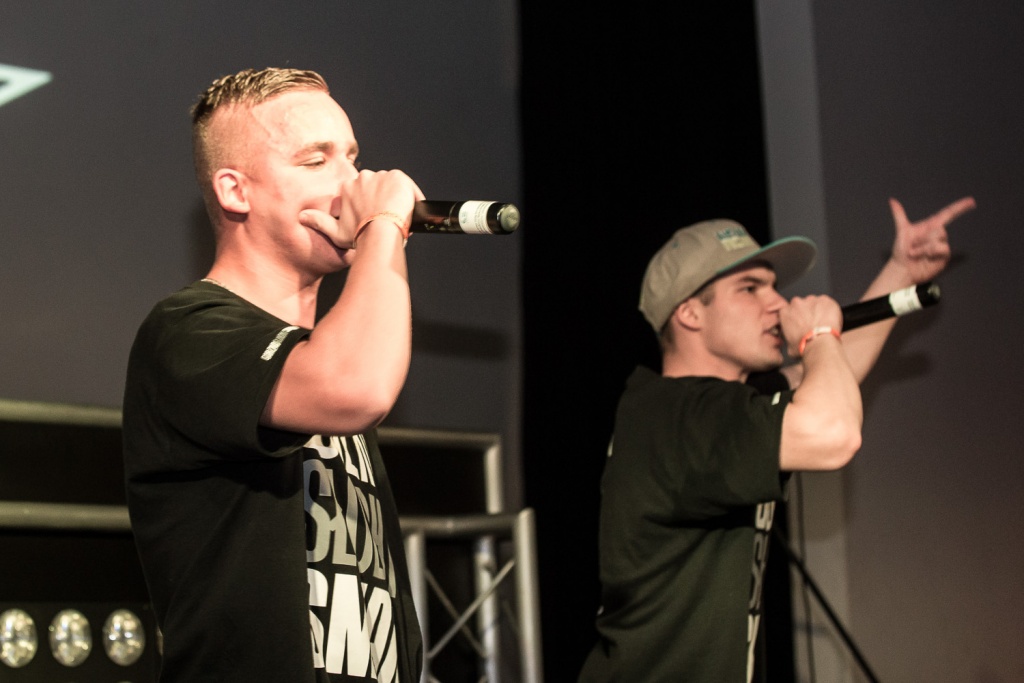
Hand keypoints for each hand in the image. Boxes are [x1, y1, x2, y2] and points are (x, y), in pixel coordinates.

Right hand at [298, 169, 423, 248]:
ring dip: (397, 201)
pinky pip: (407, 187)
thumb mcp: (335, 232)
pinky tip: (411, 214)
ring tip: (401, 220)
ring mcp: (381, 176)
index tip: (377, 220)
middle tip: (390, 222)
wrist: (379, 232)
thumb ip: (319, 222)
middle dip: (384, 203)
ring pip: (393, 188)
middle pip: (378, 189)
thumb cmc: (358, 235)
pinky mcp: (398, 177)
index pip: (363, 193)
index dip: (371, 207)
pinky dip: (412, 198)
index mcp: (347, 187)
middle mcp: (363, 177)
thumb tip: (302, 216)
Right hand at [780, 294, 842, 356]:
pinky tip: (830, 319)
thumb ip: (789, 339)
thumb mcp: (789, 346)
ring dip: (817, 310)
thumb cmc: (805, 346)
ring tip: (822, 322)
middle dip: (805, 312)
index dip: (795, 317)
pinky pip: (827, 302)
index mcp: (785, 312)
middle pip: (801, 305)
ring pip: (814, 303)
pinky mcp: (825, 300)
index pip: (788, 311)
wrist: (820, 343)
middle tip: (812, 324)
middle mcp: (796, 303)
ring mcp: (811, 300)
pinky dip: (829, 309)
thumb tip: (792, 343)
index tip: (800, 323)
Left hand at [889, 196, 974, 283]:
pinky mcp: (944, 256)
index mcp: (930, 226)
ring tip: (915, 253)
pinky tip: (925, 257)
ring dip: (923, 247)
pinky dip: (930, 252)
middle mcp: (938, 234)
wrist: (902, 269)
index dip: (960, 207)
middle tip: (913, 246)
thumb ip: (899, 215)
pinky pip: (942, 249)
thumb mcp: (901, 231)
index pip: (948, 213)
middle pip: (940, 229)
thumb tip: (892, 200)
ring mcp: (942, 245)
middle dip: (923, 239)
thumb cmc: (901, 251)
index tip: (971, 201)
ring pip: (939, 239)